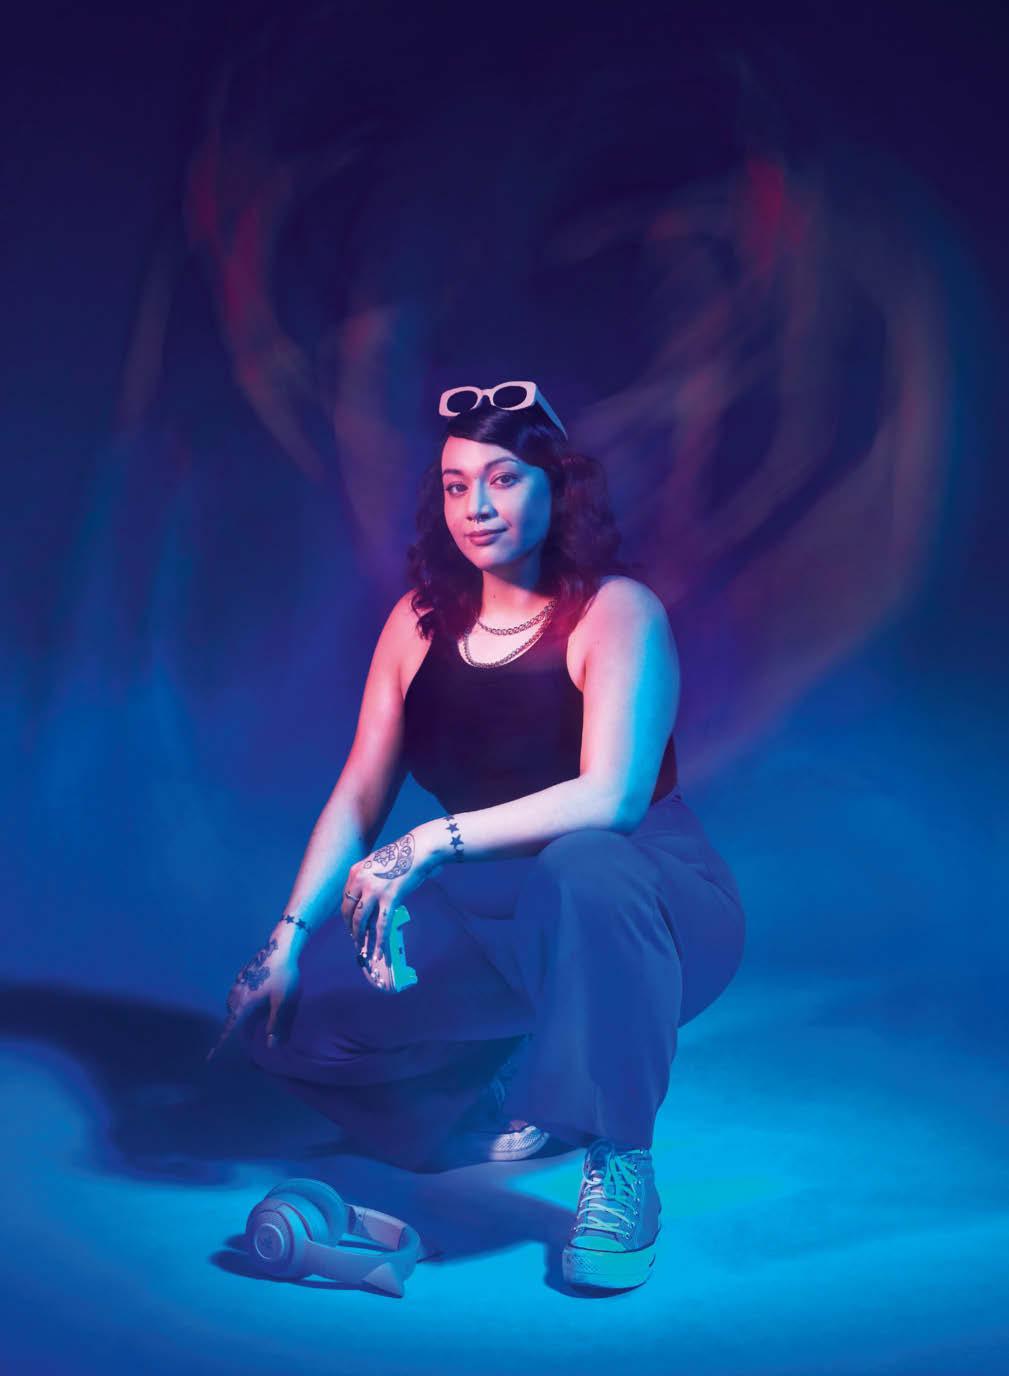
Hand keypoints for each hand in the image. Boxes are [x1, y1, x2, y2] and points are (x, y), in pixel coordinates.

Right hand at [206, 938, 301, 1062]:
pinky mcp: (243, 974)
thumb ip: (275, 1023)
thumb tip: (270, 1045)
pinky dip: (242, 1000)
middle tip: (247, 1033)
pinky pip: (238, 993)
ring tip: (251, 1016)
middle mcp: (236, 994)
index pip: (229, 1028)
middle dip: (235, 1026)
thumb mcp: (282, 1002)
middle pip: (231, 1016)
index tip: (209, 1058)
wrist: (280, 948)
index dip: (220, 1044)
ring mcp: (238, 982)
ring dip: (239, 1012)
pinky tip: (255, 996)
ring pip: (233, 1003)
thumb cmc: (283, 976)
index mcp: (244, 1003)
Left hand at [341, 824, 443, 962]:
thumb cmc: (402, 856)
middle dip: (352, 929)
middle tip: (356, 940)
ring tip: (364, 951)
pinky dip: (379, 942)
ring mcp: (374, 890)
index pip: (346, 899)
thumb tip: (367, 898)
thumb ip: (368, 878)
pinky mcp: (390, 898)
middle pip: (350, 912)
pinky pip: (382, 925)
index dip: (348, 915)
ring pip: (362, 921)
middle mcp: (360, 881)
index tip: (351, 925)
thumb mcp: (377, 863)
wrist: (419, 850)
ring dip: (361, 939)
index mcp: (355, 871)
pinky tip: (379, 954)